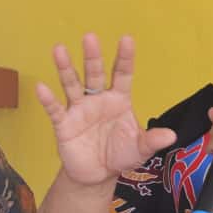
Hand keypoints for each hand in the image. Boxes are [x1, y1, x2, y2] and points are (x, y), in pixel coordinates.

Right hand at [36, 33, 175, 186]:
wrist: (98, 175)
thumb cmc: (121, 155)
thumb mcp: (140, 149)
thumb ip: (152, 140)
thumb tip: (171, 136)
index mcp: (119, 99)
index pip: (122, 74)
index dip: (125, 57)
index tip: (126, 39)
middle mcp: (98, 99)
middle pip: (95, 73)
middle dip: (92, 56)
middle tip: (90, 37)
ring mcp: (79, 109)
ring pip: (72, 84)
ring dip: (66, 68)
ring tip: (59, 50)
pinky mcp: (64, 124)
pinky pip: (55, 109)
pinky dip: (48, 99)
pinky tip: (41, 87)